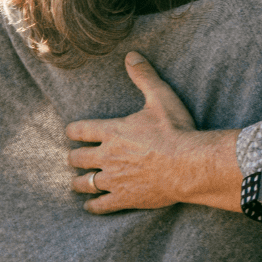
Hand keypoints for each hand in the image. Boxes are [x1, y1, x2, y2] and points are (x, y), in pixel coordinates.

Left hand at [65, 53, 240, 213]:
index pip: (79, 130)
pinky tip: (90, 206)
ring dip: (79, 182)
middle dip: (74, 157)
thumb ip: (144, 77)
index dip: (73, 131)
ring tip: (78, 182)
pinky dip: (93, 205)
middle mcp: (106, 155)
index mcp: (111, 131)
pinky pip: (100, 205)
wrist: (189, 165)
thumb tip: (131, 55)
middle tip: (75, 158)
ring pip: (84, 183)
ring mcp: (113, 179)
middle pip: (77, 158)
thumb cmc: (176, 130)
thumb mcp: (161, 97)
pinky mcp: (124, 198)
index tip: (72, 132)